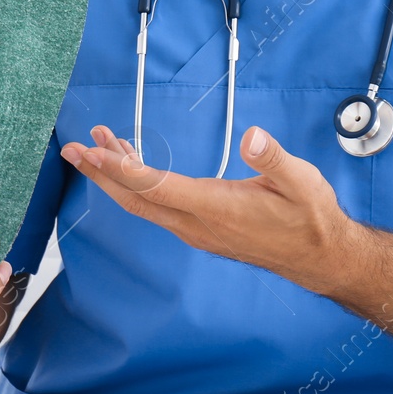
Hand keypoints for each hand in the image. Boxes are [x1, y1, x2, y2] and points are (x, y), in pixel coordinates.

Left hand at [60, 124, 355, 285]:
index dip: (120, 168)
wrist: (321, 257)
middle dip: (100, 173)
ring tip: (96, 144)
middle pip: (135, 198)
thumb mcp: (301, 180)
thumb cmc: (311, 218)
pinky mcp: (200, 230)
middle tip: (71, 149)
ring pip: (143, 203)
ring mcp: (196, 230)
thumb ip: (273, 158)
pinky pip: (157, 207)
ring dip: (116, 175)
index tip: (92, 150)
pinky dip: (137, 184)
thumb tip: (253, 137)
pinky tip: (131, 164)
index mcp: (216, 208)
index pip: (155, 186)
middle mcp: (197, 224)